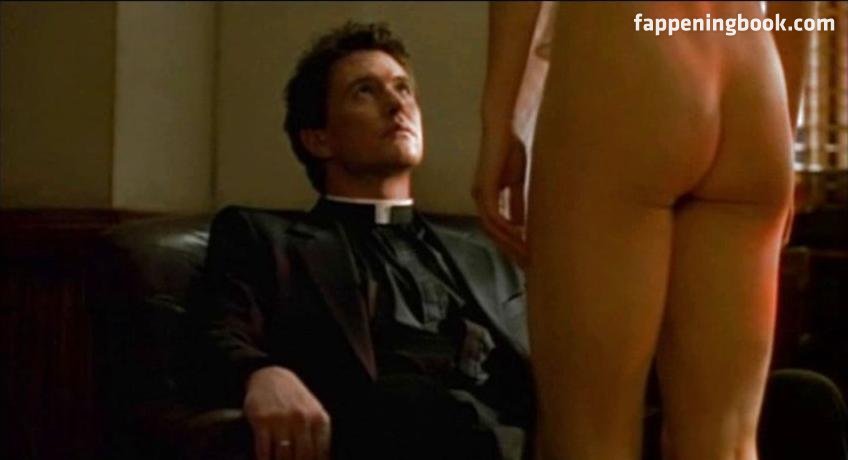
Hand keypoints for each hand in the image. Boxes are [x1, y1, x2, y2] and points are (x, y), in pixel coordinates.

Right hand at [244, 367, 330, 459]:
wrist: (271, 376)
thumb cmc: (294, 400)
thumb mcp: (314, 412)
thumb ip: (318, 436)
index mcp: (319, 419)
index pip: (320, 453)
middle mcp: (302, 419)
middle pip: (302, 457)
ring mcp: (281, 420)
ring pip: (283, 457)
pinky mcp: (262, 421)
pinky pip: (263, 450)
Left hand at [472, 126, 528, 265]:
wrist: (503, 128)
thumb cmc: (510, 149)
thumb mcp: (517, 181)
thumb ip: (517, 202)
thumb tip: (522, 224)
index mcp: (486, 198)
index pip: (497, 229)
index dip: (510, 244)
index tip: (525, 257)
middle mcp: (480, 199)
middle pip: (492, 234)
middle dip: (510, 250)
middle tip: (527, 265)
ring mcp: (480, 195)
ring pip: (492, 228)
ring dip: (510, 243)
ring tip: (527, 255)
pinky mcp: (485, 188)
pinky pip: (494, 215)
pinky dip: (506, 227)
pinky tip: (520, 235)